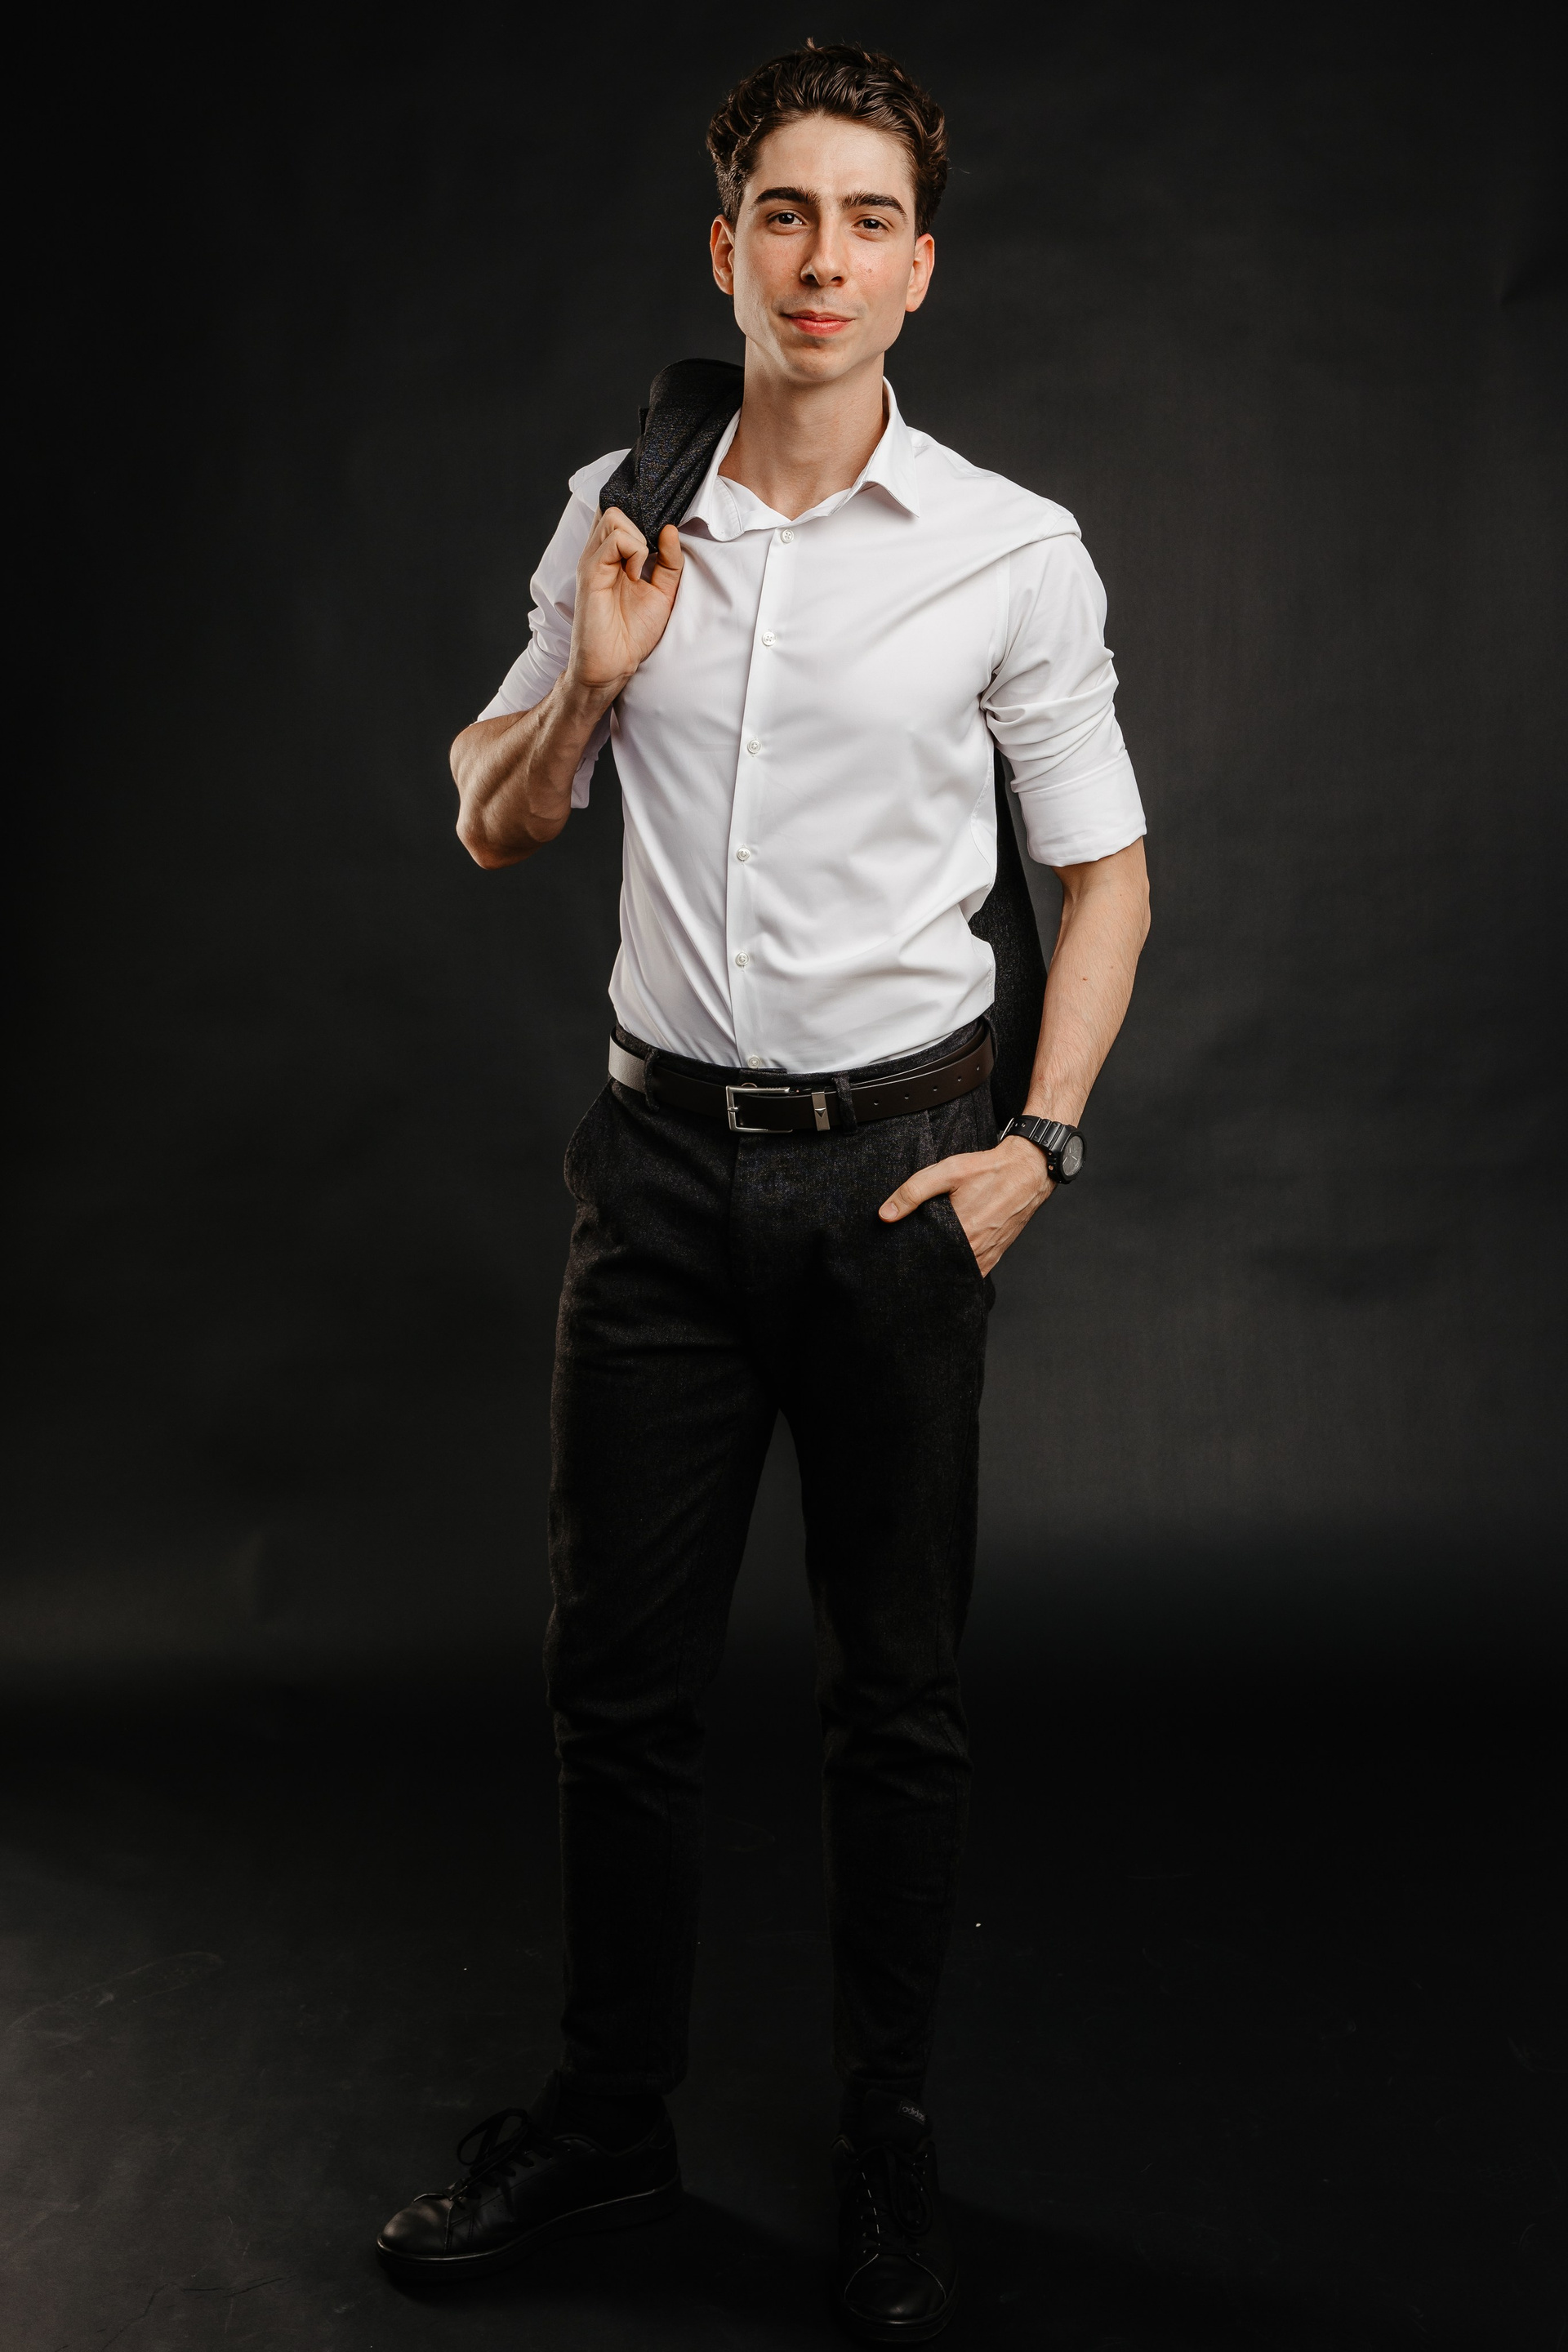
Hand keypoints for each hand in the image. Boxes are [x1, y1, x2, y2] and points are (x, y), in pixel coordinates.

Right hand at [567, 507, 683, 698]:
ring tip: (639, 572)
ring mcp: (592, 560)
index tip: (660, 534)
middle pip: (617, 509)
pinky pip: (614, 539)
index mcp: (612, 555)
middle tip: (648, 562)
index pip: (619, 513)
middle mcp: (599, 553)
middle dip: (641, 527)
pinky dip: (633, 552)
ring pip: (614, 516)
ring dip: (637, 540)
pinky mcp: (590, 572)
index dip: (641, 514)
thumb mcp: (663, 592)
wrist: (614, 664)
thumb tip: (670, 529)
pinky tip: (634, 577)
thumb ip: (670, 562)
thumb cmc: (633, 633)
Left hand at [878, 1135, 1053, 1276]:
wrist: (1027, 1171)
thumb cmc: (989, 1170)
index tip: (898, 1254)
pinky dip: (960, 1267)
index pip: (925, 1256)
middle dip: (924, 1263)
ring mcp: (987, 1254)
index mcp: (961, 1232)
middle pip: (940, 1265)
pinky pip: (974, 1271)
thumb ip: (913, 1192)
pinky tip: (948, 1258)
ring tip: (927, 1258)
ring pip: (957, 1270)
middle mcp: (975, 1249)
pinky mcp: (996, 1254)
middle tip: (908, 1257)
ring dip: (942, 1266)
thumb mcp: (947, 1172)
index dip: (910, 1257)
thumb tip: (885, 1215)